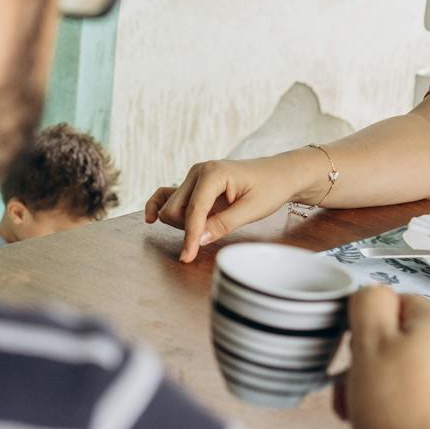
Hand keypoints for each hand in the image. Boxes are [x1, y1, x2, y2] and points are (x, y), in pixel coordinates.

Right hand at [144, 152, 313, 261]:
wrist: (279, 174)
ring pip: (170, 207)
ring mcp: (193, 176)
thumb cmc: (270, 188)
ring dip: (181, 223)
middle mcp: (198, 171)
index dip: (190, 236)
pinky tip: (150, 219)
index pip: (193, 210)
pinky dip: (158, 206)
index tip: (187, 257)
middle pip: (174, 210)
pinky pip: (167, 195)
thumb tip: (199, 240)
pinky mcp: (192, 183)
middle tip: (213, 234)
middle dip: (187, 229)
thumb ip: (224, 224)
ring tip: (210, 225)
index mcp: (213, 173)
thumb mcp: (252, 210)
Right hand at [333, 286, 429, 428]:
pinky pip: (412, 423)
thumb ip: (368, 304)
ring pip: (400, 391)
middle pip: (397, 352)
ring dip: (373, 411)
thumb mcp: (370, 342)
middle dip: (364, 376)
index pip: (396, 304)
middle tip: (348, 397)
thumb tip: (373, 294)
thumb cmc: (401, 412)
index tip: (349, 352)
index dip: (365, 329)